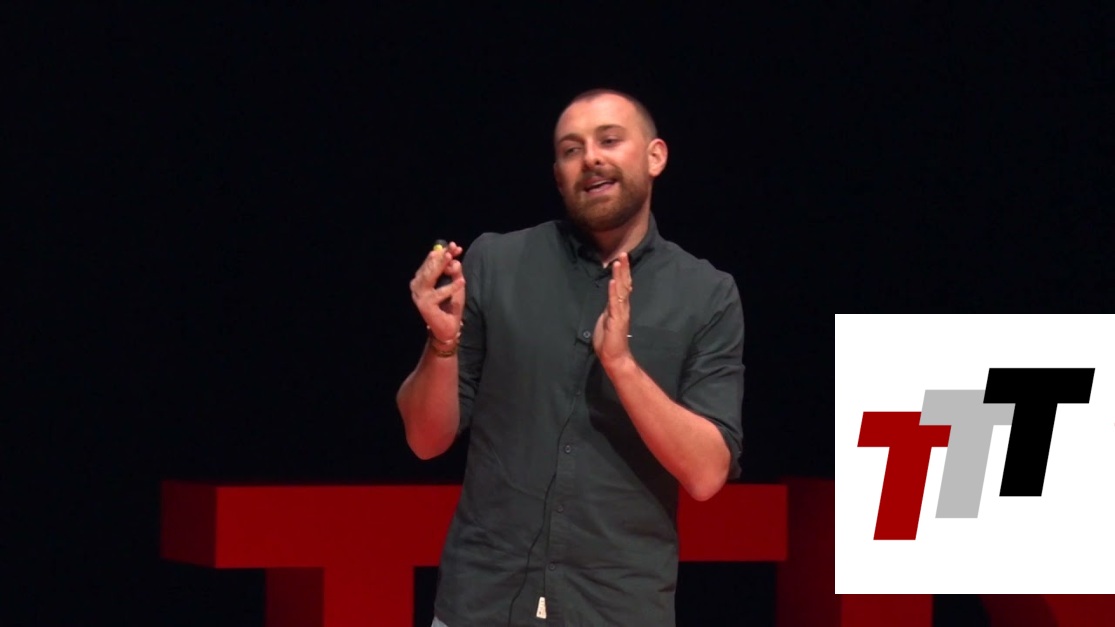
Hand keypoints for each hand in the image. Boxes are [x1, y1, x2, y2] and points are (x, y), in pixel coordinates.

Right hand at [410, 241, 465, 342]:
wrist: (447, 329)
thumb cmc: (450, 305)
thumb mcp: (455, 285)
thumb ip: (455, 272)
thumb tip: (455, 260)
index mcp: (422, 278)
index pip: (430, 262)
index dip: (442, 253)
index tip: (455, 246)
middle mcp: (417, 285)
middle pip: (429, 267)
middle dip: (441, 257)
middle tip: (452, 249)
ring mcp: (419, 295)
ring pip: (430, 277)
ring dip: (441, 267)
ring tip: (452, 259)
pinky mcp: (425, 305)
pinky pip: (439, 293)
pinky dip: (450, 287)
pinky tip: (462, 282)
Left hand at [593, 252, 633, 367]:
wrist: (615, 358)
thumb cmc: (609, 341)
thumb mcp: (607, 320)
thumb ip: (609, 309)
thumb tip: (609, 300)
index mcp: (619, 307)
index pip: (623, 286)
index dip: (623, 272)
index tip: (622, 259)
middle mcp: (622, 307)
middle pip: (624, 284)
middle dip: (623, 269)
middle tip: (624, 254)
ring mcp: (620, 313)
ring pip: (620, 290)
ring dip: (619, 275)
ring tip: (618, 262)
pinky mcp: (616, 320)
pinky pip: (614, 303)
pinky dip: (613, 292)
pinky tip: (612, 281)